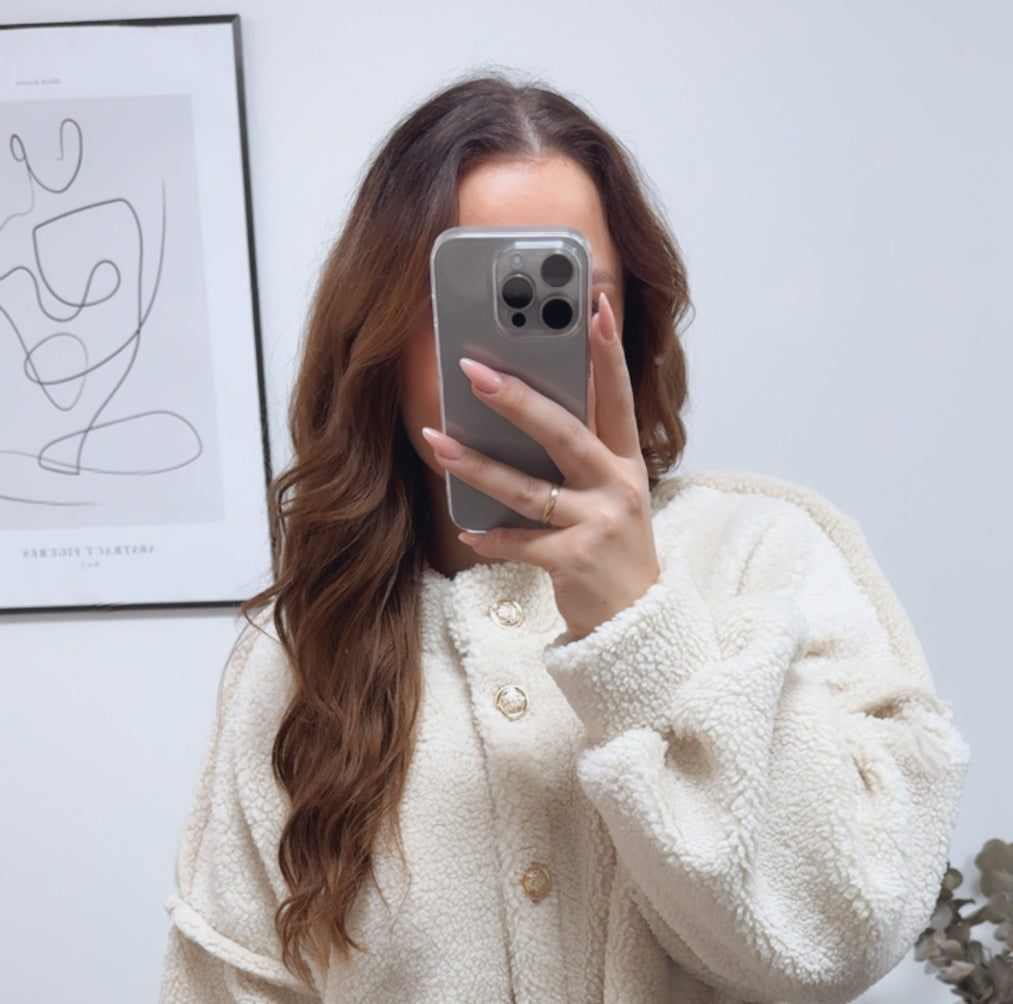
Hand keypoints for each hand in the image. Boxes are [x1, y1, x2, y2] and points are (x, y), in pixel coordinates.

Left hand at [421, 291, 659, 640]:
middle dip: (519, 400)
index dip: (609, 352)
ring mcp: (598, 524)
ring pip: (528, 488)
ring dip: (478, 466)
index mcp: (626, 462)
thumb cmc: (612, 548)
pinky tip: (469, 532)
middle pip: (565, 433)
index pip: (618, 397)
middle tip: (476, 372)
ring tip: (438, 443)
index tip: (596, 306)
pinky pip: (522, 543)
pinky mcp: (575, 560)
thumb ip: (579, 456)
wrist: (635, 621)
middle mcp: (618, 487)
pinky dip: (492, 539)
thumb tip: (525, 411)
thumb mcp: (610, 495)